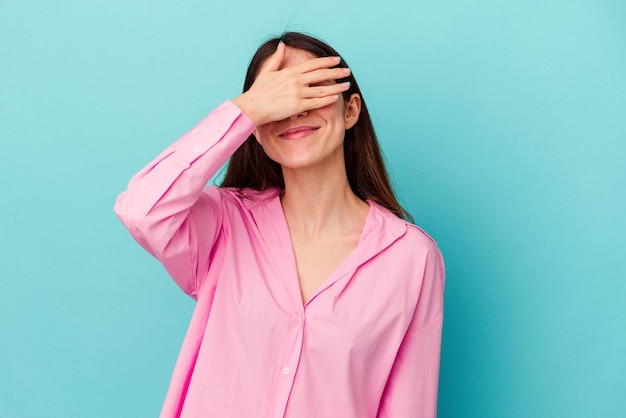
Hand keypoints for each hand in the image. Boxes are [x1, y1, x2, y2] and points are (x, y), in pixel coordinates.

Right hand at [232, 42, 351, 125]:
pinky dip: (327, 99)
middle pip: (321, 74)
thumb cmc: (258, 91)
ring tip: (346, 85)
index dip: (327, 62)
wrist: (252, 107)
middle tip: (347, 71)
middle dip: (336, 72)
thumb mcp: (268, 72)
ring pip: (322, 89)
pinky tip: (336, 97)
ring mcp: (297, 93)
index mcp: (290, 72)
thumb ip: (277, 58)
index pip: (313, 64)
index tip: (337, 60)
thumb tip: (282, 45)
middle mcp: (296, 81)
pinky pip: (316, 102)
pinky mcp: (297, 106)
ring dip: (336, 87)